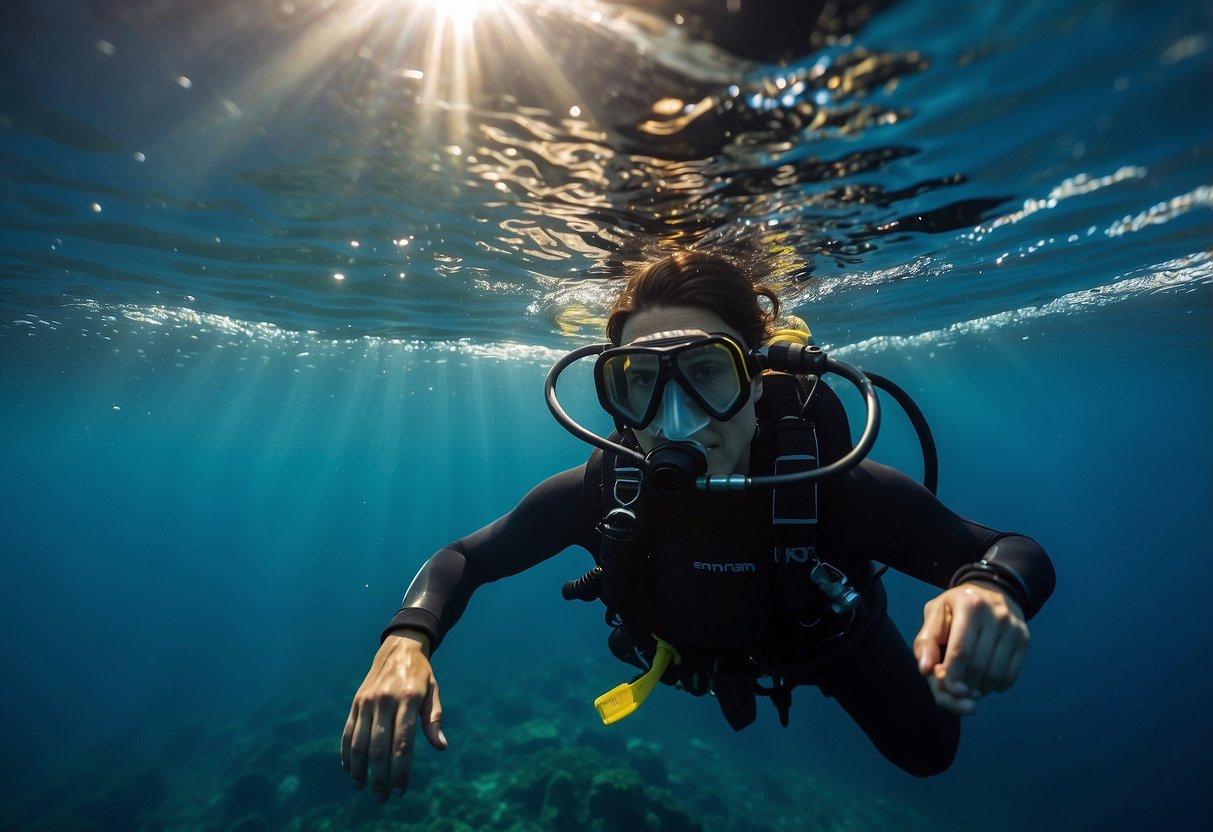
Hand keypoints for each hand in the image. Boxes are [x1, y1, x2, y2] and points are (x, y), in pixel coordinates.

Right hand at [341, 631, 446, 801]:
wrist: (399, 648)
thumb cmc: (421, 675)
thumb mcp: (434, 692)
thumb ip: (434, 720)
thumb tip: (441, 746)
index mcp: (408, 699)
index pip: (403, 742)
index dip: (401, 769)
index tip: (401, 790)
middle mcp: (385, 700)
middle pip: (378, 748)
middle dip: (379, 777)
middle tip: (382, 798)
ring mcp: (367, 701)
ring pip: (359, 742)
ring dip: (359, 770)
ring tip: (363, 787)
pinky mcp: (356, 702)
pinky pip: (348, 732)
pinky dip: (347, 753)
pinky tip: (350, 770)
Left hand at [914, 583, 1029, 714]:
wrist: (993, 590)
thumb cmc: (956, 606)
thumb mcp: (935, 613)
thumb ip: (926, 641)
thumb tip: (925, 670)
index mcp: (969, 606)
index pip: (960, 651)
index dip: (951, 676)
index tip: (945, 687)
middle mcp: (996, 616)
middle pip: (977, 666)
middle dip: (964, 684)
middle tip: (955, 688)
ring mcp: (1013, 629)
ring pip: (995, 674)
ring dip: (979, 689)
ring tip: (968, 687)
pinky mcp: (1024, 640)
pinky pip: (1010, 675)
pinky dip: (996, 686)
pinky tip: (984, 682)